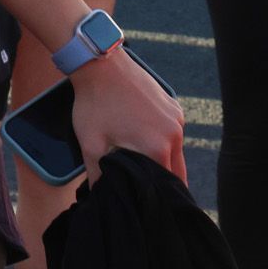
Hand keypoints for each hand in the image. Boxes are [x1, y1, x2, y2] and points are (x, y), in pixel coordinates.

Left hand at [68, 42, 185, 185]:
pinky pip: (173, 132)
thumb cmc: (94, 104)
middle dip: (163, 183)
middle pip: (176, 171)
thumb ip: (98, 175)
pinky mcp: (174, 106)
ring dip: (164, 161)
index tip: (148, 203)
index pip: (164, 185)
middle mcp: (175, 135)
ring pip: (176, 151)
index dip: (155, 196)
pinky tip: (144, 139)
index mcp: (158, 148)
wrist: (101, 65)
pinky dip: (163, 140)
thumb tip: (99, 195)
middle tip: (148, 191)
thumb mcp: (90, 144)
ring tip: (145, 167)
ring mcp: (177, 119)